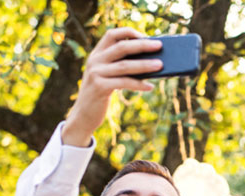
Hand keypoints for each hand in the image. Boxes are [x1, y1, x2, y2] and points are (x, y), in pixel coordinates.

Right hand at [62, 28, 163, 146]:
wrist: (83, 115)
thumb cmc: (102, 94)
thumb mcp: (108, 76)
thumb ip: (121, 67)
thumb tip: (150, 62)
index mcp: (97, 54)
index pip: (112, 34)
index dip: (129, 32)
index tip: (145, 36)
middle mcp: (95, 60)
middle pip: (122, 47)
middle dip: (142, 45)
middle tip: (159, 46)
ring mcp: (96, 73)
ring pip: (125, 65)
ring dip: (145, 65)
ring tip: (160, 65)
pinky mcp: (100, 87)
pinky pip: (125, 83)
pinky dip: (139, 84)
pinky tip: (150, 87)